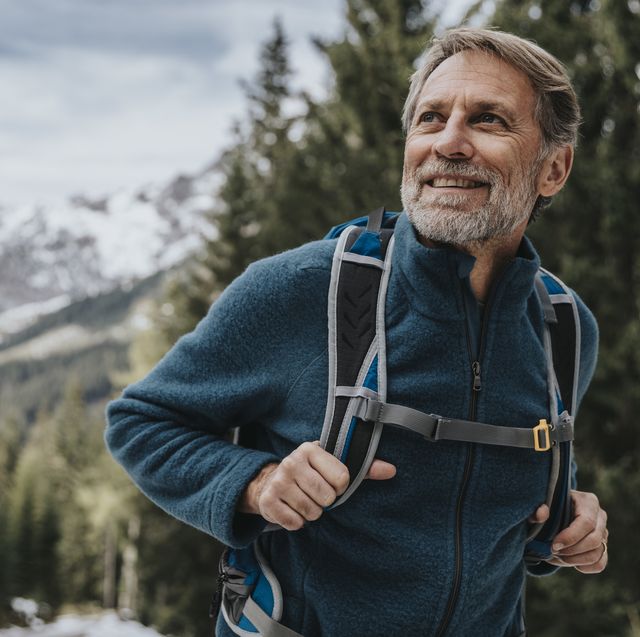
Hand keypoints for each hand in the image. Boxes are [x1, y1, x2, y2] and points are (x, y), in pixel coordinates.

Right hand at [238, 441, 395, 530]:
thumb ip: (363, 468)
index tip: (333, 483)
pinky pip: (295, 522)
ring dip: (312, 512)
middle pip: (327, 498)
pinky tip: (293, 509)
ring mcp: (278, 481)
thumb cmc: (310, 472)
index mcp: (310, 449)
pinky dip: (297, 521)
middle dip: (326, 501)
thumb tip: (392, 470)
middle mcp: (292, 462)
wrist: (270, 481)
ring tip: (305, 500)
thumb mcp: (333, 464)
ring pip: (312, 512)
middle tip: (317, 493)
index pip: (342, 478)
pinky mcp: (268, 501)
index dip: (341, 487)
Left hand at [529, 490, 607, 573]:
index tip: (554, 545)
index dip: (571, 537)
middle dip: (572, 550)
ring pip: (597, 553)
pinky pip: (600, 563)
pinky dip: (584, 567)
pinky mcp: (602, 547)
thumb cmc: (547, 507)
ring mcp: (603, 532)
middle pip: (594, 540)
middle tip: (553, 551)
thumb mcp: (539, 505)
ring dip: (575, 560)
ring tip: (558, 556)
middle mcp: (600, 516)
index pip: (586, 522)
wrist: (552, 514)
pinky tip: (570, 562)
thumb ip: (537, 510)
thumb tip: (542, 513)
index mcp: (588, 501)